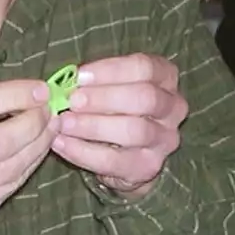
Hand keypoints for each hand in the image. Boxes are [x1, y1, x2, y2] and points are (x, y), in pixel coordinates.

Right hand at [0, 80, 57, 234]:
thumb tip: (35, 94)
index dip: (18, 94)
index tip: (43, 90)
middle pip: (4, 140)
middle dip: (35, 123)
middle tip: (51, 112)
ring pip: (13, 166)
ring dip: (39, 145)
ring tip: (49, 129)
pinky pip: (11, 185)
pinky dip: (29, 165)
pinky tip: (35, 151)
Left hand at [52, 54, 187, 197]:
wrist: (122, 152)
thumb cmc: (112, 107)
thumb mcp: (108, 86)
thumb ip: (93, 80)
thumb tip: (66, 80)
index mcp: (165, 77)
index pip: (144, 67)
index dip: (110, 70)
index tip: (79, 76)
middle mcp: (173, 107)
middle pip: (145, 98)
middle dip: (104, 98)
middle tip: (72, 101)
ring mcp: (165, 140)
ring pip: (135, 130)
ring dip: (93, 126)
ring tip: (64, 123)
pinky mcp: (148, 167)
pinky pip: (115, 160)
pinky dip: (83, 152)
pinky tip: (61, 143)